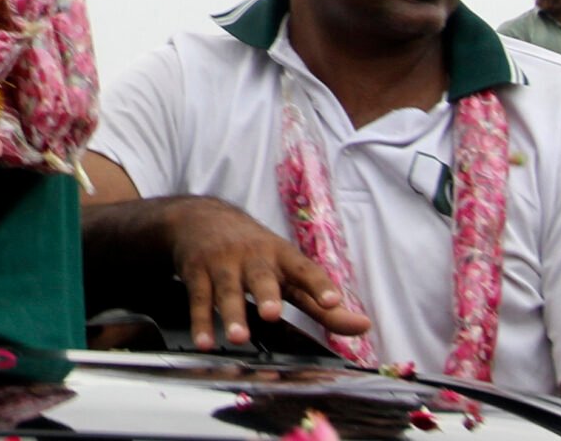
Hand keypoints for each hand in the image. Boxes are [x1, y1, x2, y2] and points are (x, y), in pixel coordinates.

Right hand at [161, 195, 371, 350]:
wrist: (200, 218)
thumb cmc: (256, 253)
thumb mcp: (289, 271)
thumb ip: (322, 303)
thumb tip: (364, 326)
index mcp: (281, 255)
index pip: (305, 269)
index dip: (320, 285)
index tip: (334, 301)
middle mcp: (252, 257)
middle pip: (261, 276)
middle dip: (266, 294)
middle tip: (272, 314)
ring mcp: (222, 263)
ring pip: (227, 290)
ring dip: (232, 313)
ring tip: (238, 338)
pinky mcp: (196, 272)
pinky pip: (198, 298)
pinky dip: (200, 322)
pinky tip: (204, 341)